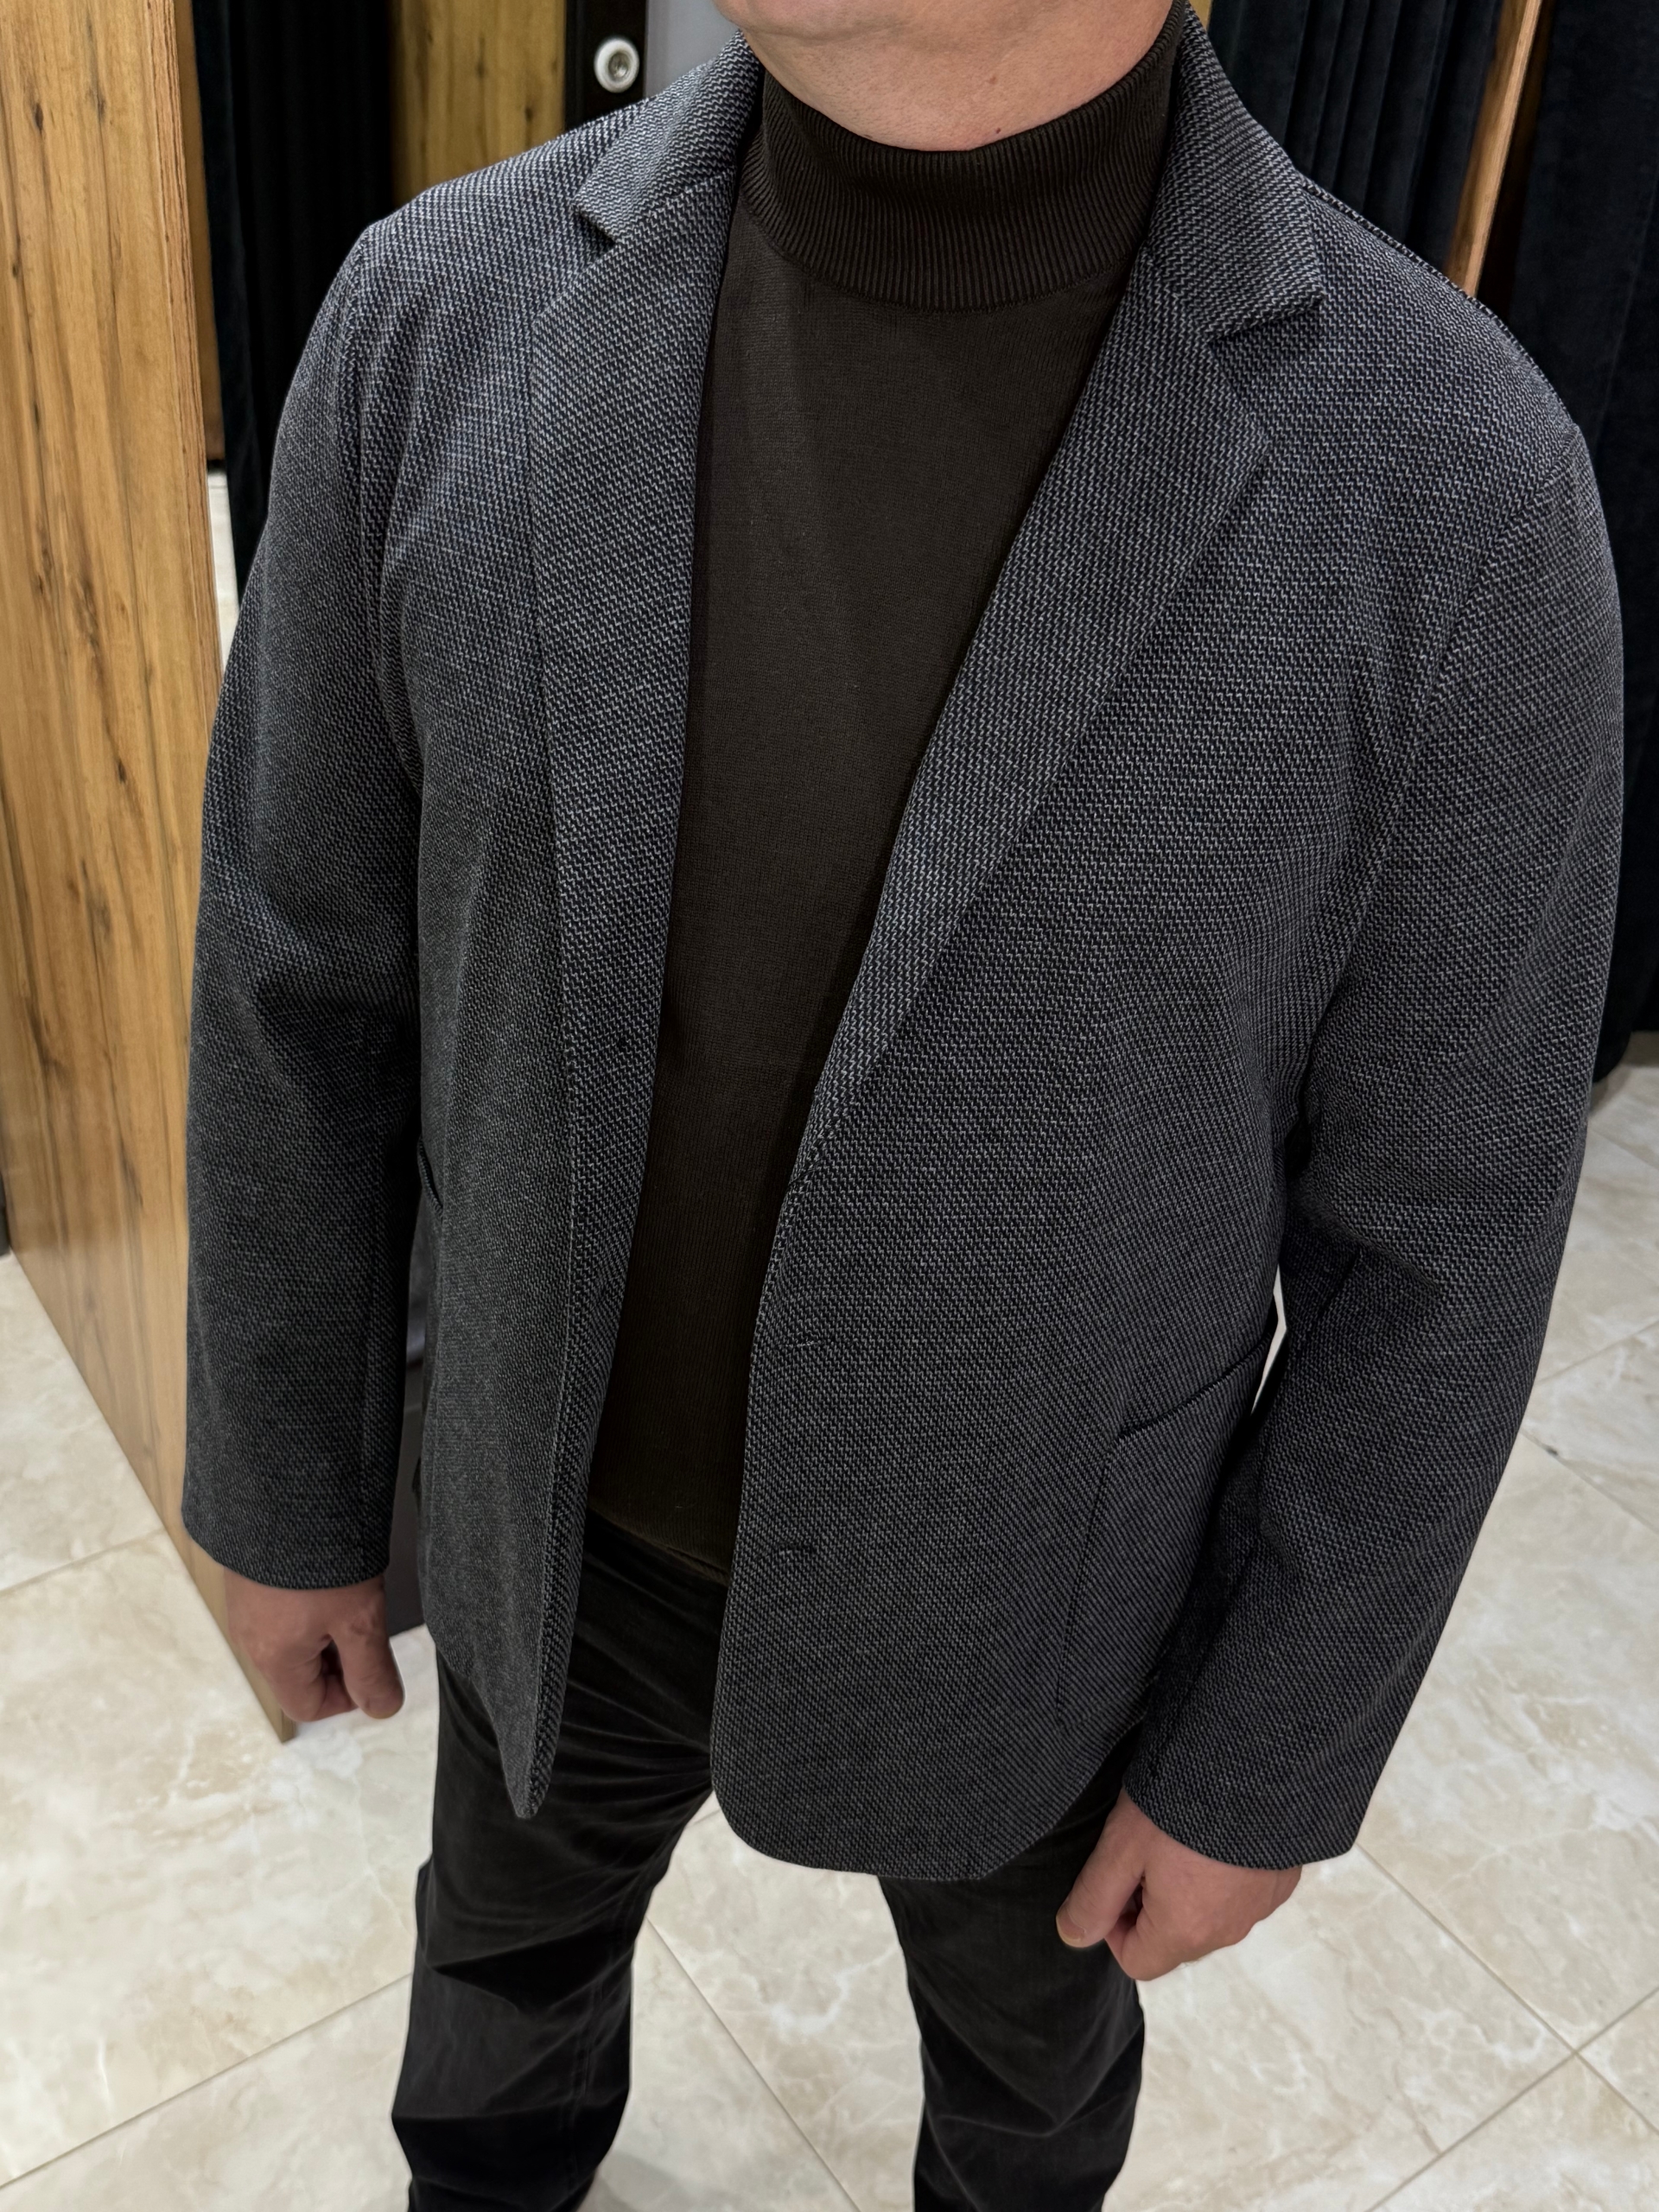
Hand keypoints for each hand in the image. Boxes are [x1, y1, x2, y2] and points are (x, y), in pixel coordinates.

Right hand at [223, 1569, 404, 1723]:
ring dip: (325, 1630)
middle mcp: (251, 1638)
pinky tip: (329, 1577)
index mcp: (273, 1658)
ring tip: (350, 1594)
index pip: (308, 1707)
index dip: (348, 1696)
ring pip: (291, 1641)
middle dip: (338, 1661)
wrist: (281, 1491)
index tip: (373, 1665)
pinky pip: (281, 1611)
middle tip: (366, 1624)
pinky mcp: (250, 1579)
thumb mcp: (360, 1619)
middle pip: (298, 1675)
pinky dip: (308, 1605)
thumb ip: (371, 1670)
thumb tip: (382, 1709)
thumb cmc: (319, 1557)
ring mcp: (247, 1606)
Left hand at [1056, 1788, 1299, 1979]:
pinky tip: (1216, 1831)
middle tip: (1146, 1850)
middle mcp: (1227, 1932)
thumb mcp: (1121, 1846)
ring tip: (1180, 1835)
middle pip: (1174, 1940)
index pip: (1137, 1961)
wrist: (1253, 1763)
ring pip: (1209, 1917)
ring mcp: (1260, 1907)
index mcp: (1185, 1932)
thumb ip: (1093, 1898)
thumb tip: (1072, 1936)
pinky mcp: (1281, 1881)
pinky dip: (1224, 1874)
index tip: (1116, 1878)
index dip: (1114, 1925)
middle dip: (1151, 1906)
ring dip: (1188, 1890)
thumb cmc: (1181, 1803)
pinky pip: (1242, 1894)